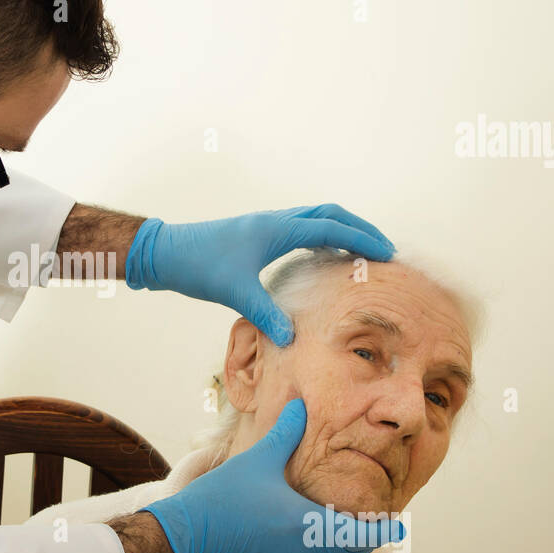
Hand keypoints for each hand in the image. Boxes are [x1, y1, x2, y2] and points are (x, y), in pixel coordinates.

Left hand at [124, 205, 395, 345]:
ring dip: (341, 227)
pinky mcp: (256, 234)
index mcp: (276, 228)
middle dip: (360, 227)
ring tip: (361, 249)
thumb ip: (266, 314)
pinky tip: (322, 255)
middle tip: (384, 247)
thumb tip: (292, 338)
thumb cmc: (198, 266)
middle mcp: (274, 220)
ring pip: (314, 217)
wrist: (166, 252)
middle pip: (329, 213)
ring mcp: (265, 225)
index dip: (362, 238)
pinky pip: (299, 227)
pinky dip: (320, 234)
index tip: (388, 253)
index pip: (331, 226)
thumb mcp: (234, 292)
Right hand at [139, 399, 404, 552]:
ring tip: (330, 537)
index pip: (362, 536)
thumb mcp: (257, 461)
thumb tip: (300, 404)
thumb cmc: (221, 499)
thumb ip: (285, 433)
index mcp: (309, 525)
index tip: (396, 524)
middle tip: (361, 526)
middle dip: (357, 542)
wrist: (183, 542)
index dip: (381, 531)